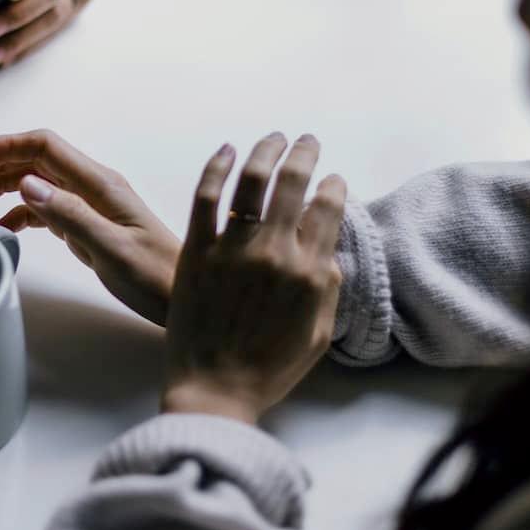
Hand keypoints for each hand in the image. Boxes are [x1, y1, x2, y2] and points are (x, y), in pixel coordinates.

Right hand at [0, 130, 179, 324]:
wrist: (183, 298)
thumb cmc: (154, 277)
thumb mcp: (111, 250)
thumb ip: (70, 216)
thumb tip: (27, 183)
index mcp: (100, 184)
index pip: (44, 147)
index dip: (3, 147)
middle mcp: (94, 187)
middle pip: (36, 160)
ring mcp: (91, 206)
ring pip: (38, 182)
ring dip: (4, 187)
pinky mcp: (89, 226)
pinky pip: (48, 209)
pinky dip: (21, 213)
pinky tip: (3, 227)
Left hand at [161, 133, 346, 424]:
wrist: (214, 391)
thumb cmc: (268, 370)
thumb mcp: (318, 334)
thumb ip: (328, 288)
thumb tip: (329, 251)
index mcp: (309, 273)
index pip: (328, 210)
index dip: (333, 187)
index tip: (332, 179)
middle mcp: (275, 252)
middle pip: (293, 184)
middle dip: (304, 154)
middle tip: (306, 141)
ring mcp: (233, 249)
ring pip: (252, 181)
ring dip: (267, 151)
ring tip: (273, 138)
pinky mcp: (196, 251)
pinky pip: (205, 197)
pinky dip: (216, 167)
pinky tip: (227, 150)